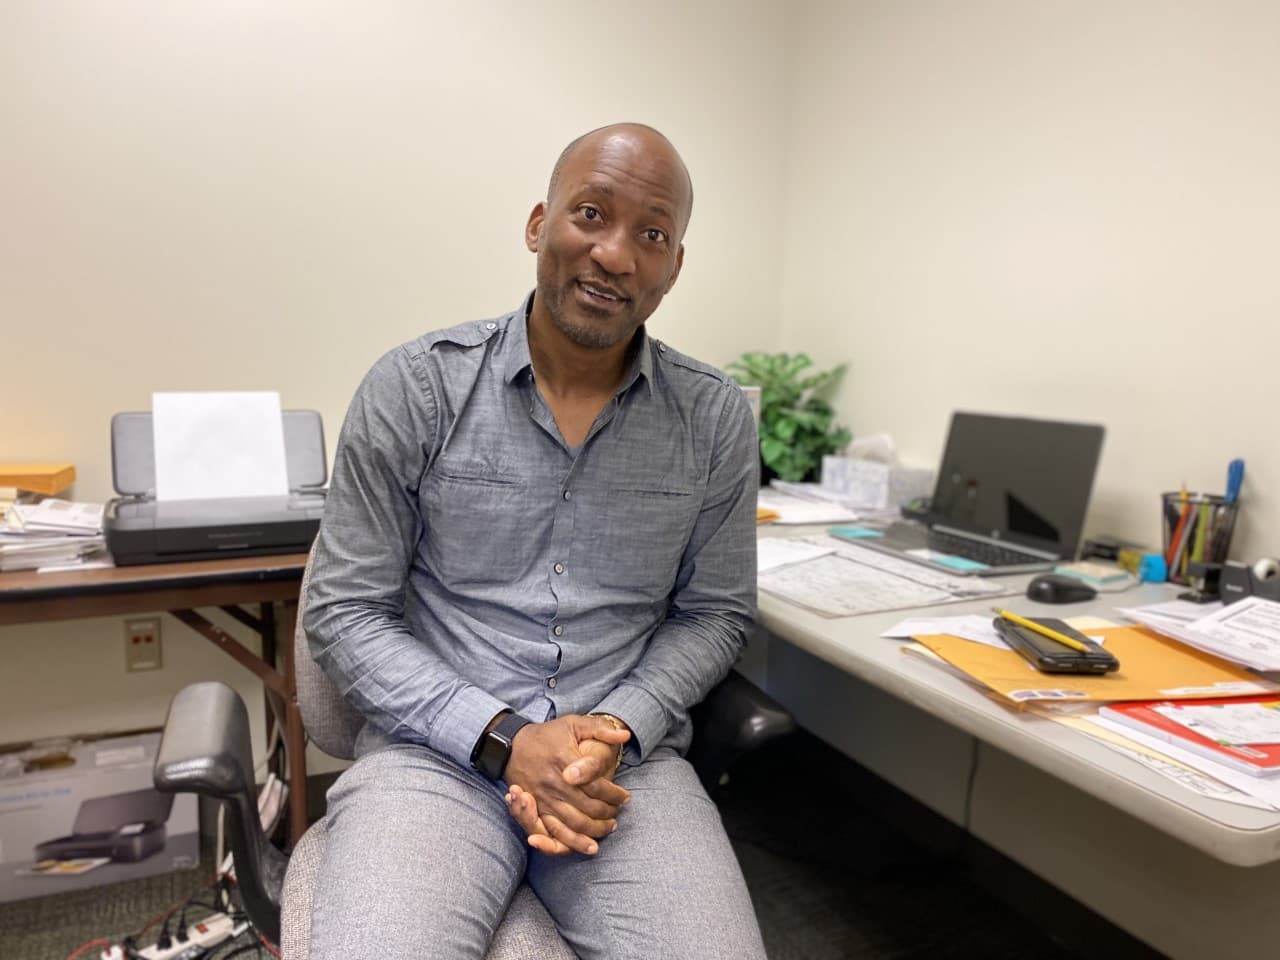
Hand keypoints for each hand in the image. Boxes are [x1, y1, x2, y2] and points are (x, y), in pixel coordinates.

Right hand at [502, 715, 629, 855]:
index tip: (626, 797)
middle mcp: (553, 783)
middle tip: (618, 813)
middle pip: (587, 808)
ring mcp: (542, 799)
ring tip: (609, 828)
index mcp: (564, 762)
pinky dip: (570, 843)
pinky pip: (553, 832)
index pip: (596, 786)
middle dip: (607, 814)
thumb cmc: (548, 735)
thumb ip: (600, 728)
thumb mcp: (574, 723)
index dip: (614, 795)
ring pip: (573, 824)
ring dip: (594, 830)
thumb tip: (625, 735)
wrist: (513, 745)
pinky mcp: (535, 809)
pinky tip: (587, 846)